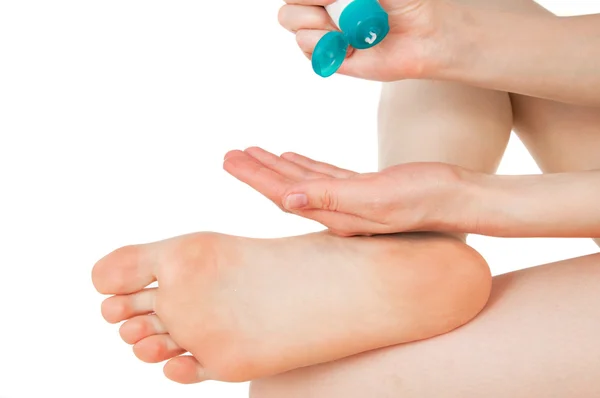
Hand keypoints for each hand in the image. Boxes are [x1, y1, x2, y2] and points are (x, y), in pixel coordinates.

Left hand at [223, 147, 473, 235]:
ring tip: (252, 153)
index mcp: (335, 214)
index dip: (255, 178)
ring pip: (303, 181)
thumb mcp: (374, 196)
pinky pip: (324, 176)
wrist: (458, 198)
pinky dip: (304, 166)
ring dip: (276, 167)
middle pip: (286, 189)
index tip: (230, 160)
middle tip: (230, 155)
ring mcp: (350, 201)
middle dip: (257, 172)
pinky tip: (291, 157)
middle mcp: (337, 212)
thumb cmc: (422, 197)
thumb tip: (286, 200)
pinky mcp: (364, 189)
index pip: (284, 195)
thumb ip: (330, 198)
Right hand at [278, 0, 461, 80]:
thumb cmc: (405, 3)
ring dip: (320, 25)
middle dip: (309, 4)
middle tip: (337, 5)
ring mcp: (323, 32)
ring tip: (350, 29)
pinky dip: (328, 46)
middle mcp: (321, 8)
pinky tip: (351, 47)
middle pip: (288, 6)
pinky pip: (309, 50)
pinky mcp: (329, 57)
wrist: (425, 36)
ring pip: (293, 25)